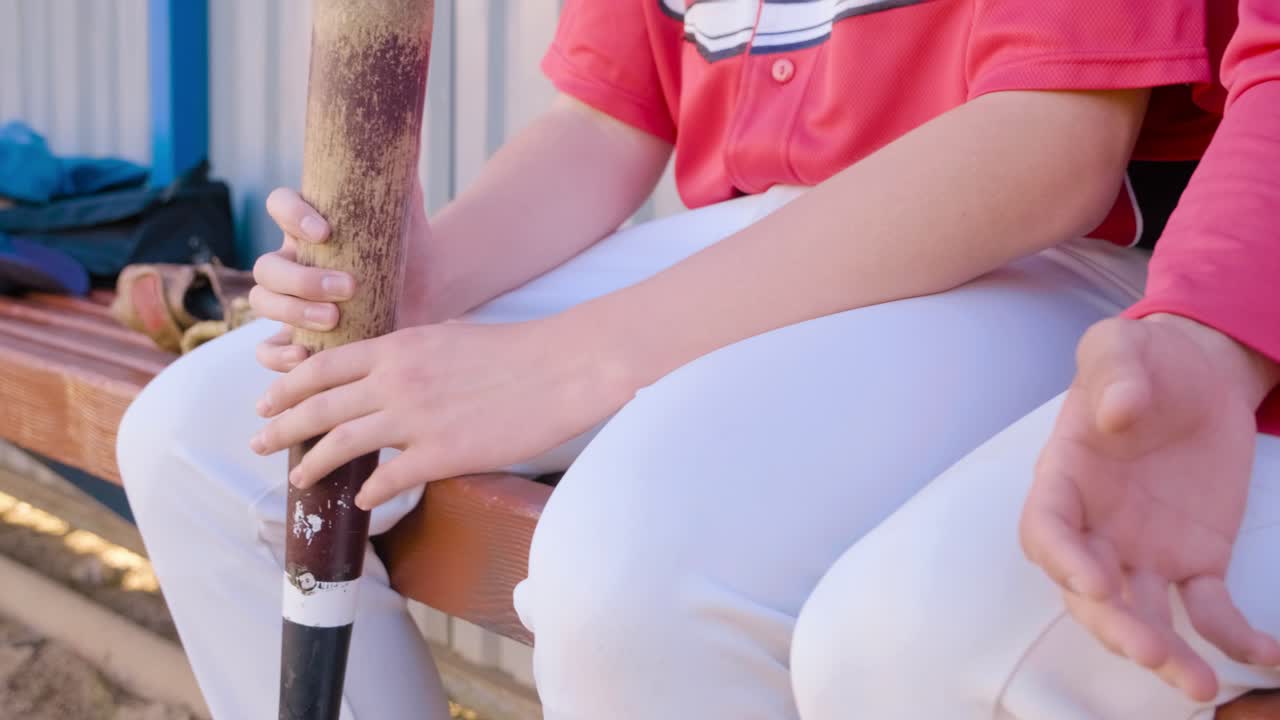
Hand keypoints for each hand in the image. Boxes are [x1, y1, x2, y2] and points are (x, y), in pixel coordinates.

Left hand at [247, 317, 632, 508]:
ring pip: (342, 444)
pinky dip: (369, 492)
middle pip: (318, 407)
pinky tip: (363, 500)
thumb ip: (409, 354)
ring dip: (311, 464)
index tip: (266, 401)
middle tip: (256, 441)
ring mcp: (416, 419)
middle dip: (279, 426)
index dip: (287, 386)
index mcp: (396, 349)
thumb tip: (385, 369)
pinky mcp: (443, 453)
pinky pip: (389, 478)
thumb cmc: (511, 350)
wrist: (559, 369)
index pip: (322, 367)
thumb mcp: (447, 337)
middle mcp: (395, 382)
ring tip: (297, 478)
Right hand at [252, 178, 431, 372]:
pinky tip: (304, 356)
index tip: (327, 231)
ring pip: (261, 302)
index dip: (293, 215)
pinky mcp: (301, 335)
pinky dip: (277, 353)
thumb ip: (399, 167)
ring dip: (291, 311)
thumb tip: (408, 119)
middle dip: (301, 278)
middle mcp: (292, 259)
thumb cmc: (408, 242)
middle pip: (267, 265)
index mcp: (309, 223)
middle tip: (346, 287)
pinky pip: (267, 348)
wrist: (426, 287)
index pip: (280, 205)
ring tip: (335, 319)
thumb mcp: (404, 206)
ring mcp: (292, 300)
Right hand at [1021, 315, 1279, 701]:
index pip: (1046, 531)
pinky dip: (1234, 638)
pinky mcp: (1195, 559)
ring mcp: (1144, 550)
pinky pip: (1209, 609)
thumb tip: (1120, 412)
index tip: (1097, 581)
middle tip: (1151, 651)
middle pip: (1090, 592)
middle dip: (1115, 626)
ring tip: (1199, 683)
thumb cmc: (1143, 359)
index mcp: (1065, 479)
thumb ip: (1114, 372)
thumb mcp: (1120, 346)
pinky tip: (1265, 654)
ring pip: (1142, 614)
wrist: (1195, 372)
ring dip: (1163, 651)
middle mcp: (1096, 526)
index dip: (1064, 562)